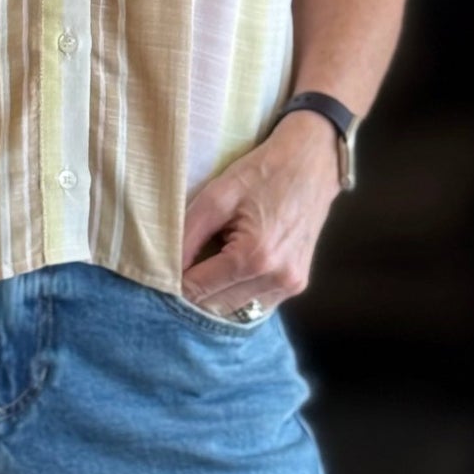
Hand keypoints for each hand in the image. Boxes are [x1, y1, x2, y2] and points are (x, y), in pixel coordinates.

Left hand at [179, 110, 341, 318]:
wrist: (311, 164)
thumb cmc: (262, 174)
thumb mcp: (217, 196)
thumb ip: (188, 234)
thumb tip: (166, 267)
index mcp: (254, 258)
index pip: (198, 290)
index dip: (175, 280)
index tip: (162, 266)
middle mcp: (276, 279)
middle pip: (216, 305)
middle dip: (195, 288)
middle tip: (184, 261)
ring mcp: (291, 285)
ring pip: (235, 309)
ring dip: (216, 292)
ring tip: (210, 259)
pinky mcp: (298, 284)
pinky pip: (256, 303)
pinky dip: (238, 291)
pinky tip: (232, 265)